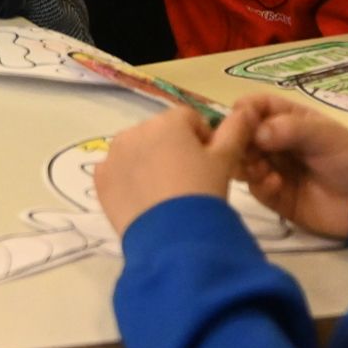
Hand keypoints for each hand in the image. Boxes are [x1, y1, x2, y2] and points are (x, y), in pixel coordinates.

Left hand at [95, 105, 257, 234]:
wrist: (173, 238)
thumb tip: (246, 110)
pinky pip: (117, 172)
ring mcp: (114, 154)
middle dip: (174, 150)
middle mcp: (136, 130)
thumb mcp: (226, 160)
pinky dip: (128, 181)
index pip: (189, 119)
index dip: (203, 140)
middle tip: (188, 182)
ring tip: (166, 194)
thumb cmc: (203, 192)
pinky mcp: (101, 179)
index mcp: (167, 121)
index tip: (209, 165)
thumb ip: (235, 130)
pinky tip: (144, 201)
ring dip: (149, 163)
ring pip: (137, 151)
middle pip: (160, 133)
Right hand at [229, 94, 347, 240]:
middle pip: (242, 136)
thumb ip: (289, 129)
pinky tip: (275, 184)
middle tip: (248, 151)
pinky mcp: (275, 197)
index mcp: (287, 120)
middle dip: (239, 142)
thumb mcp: (324, 135)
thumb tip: (254, 132)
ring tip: (261, 169)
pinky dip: (260, 184)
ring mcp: (274, 169)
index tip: (238, 122)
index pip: (255, 107)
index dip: (243, 111)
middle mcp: (275, 143)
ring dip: (246, 163)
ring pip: (243, 162)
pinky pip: (256, 188)